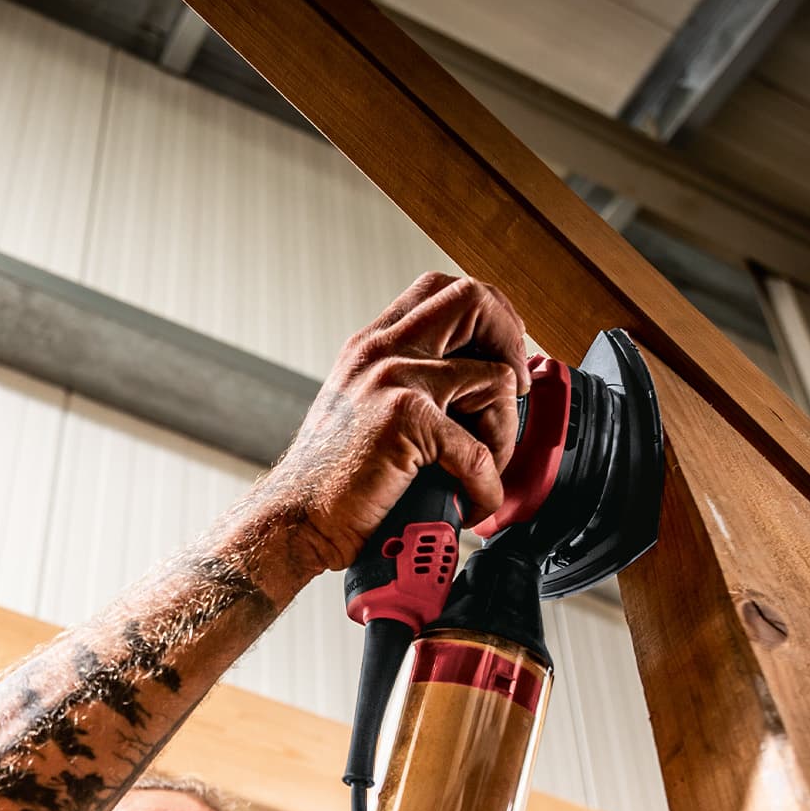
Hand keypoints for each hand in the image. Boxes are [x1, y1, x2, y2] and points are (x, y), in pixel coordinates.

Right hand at [256, 273, 529, 573]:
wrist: (295, 520)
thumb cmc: (330, 480)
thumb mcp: (362, 411)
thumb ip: (406, 388)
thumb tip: (476, 393)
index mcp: (373, 345)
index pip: (441, 290)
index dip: (487, 316)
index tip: (499, 357)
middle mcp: (382, 351)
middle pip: (473, 299)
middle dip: (512, 342)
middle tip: (514, 392)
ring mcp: (394, 379)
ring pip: (496, 379)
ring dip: (504, 435)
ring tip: (483, 470)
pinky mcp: (405, 420)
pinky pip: (480, 450)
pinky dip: (486, 487)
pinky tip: (470, 504)